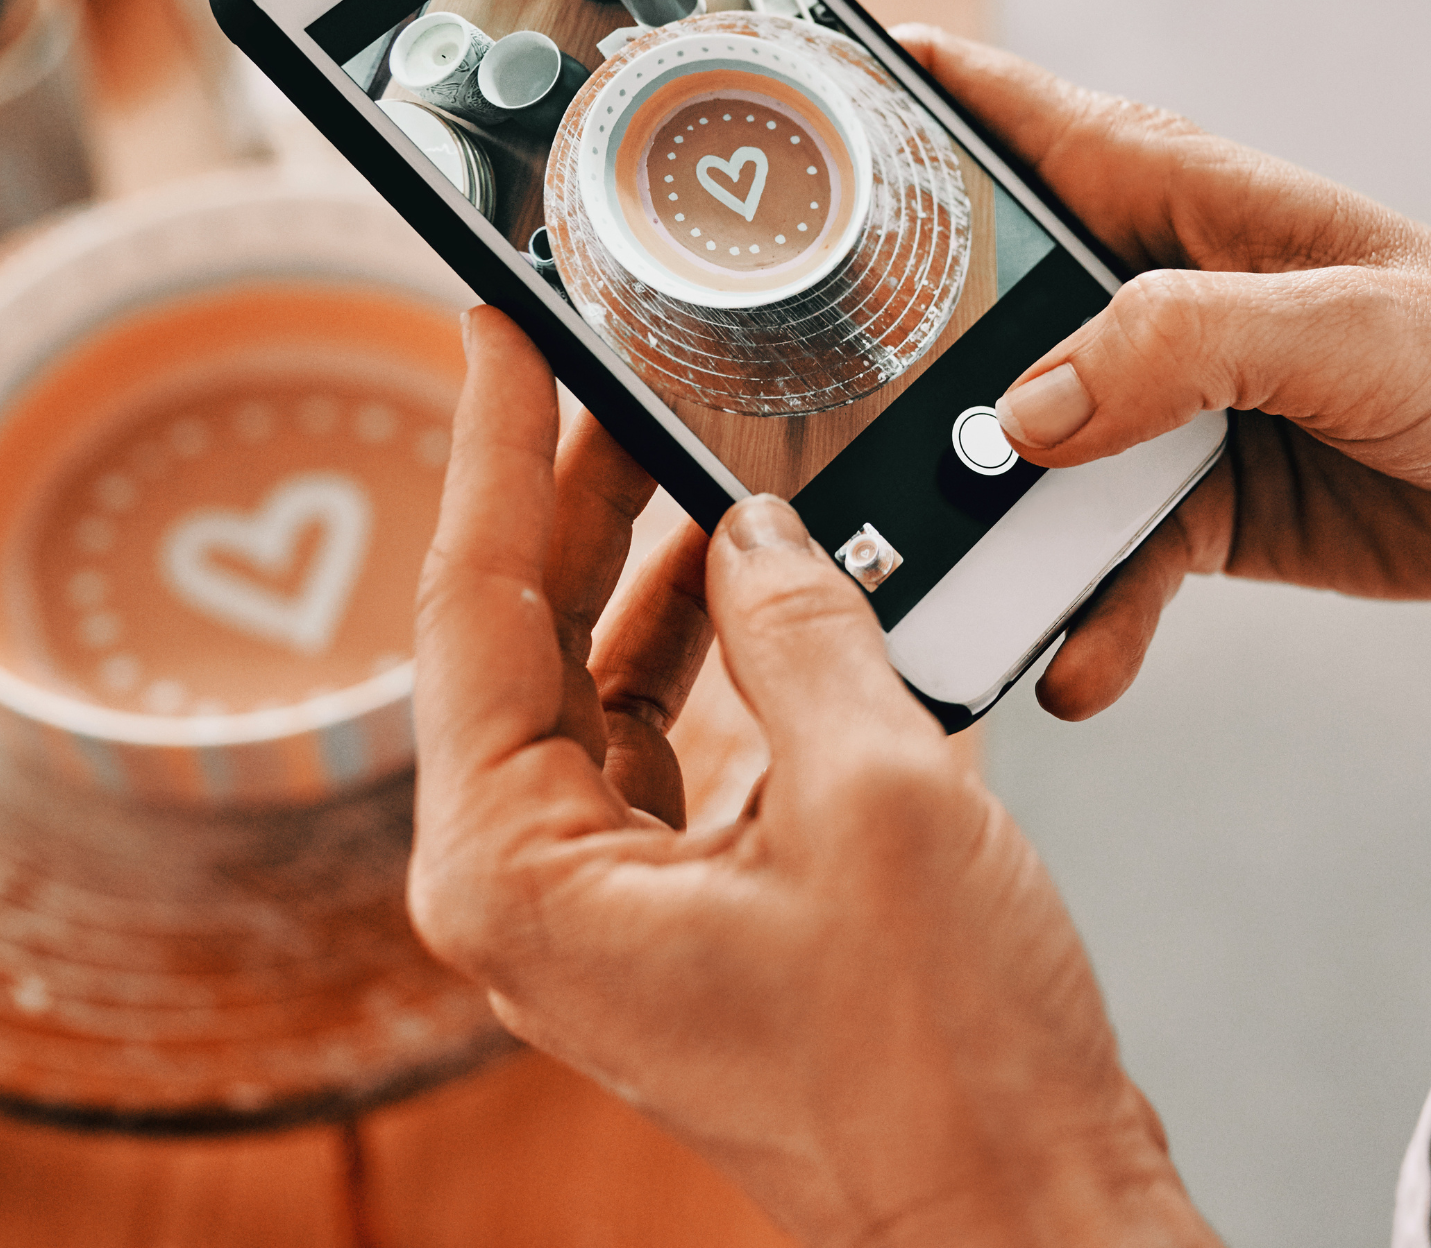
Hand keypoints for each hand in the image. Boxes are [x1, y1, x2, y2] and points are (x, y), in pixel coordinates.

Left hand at [409, 307, 1219, 1247]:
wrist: (1015, 1209)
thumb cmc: (942, 1071)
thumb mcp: (875, 796)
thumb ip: (799, 628)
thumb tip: (755, 528)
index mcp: (515, 868)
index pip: (474, 604)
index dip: (492, 447)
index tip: (496, 330)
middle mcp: (524, 880)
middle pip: (522, 629)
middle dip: (568, 490)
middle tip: (597, 366)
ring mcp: (589, 887)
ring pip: (588, 671)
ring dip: (641, 560)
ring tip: (681, 445)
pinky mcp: (660, 891)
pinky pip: (651, 727)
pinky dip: (697, 643)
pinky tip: (746, 568)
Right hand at [893, 26, 1430, 720]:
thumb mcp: (1345, 322)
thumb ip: (1181, 343)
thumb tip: (1030, 412)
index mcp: (1172, 198)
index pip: (1011, 116)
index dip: (901, 93)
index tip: (800, 100)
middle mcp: (1142, 297)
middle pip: (977, 310)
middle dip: (901, 366)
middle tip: (828, 418)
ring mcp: (1155, 402)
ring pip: (1019, 456)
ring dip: (984, 525)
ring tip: (953, 587)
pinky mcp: (1180, 499)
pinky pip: (1094, 553)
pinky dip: (1079, 609)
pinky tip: (1076, 655)